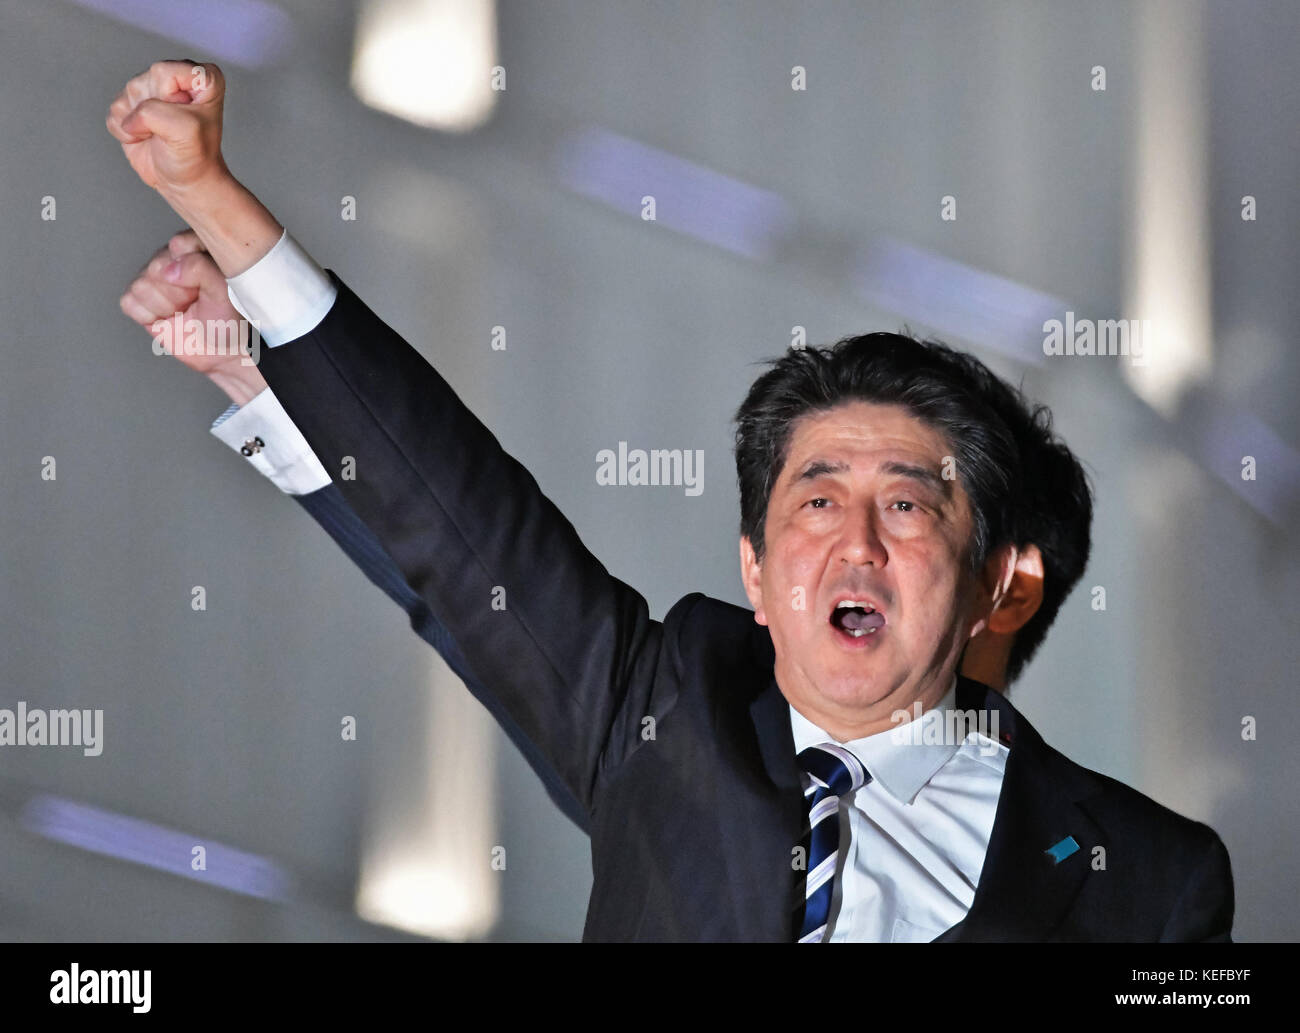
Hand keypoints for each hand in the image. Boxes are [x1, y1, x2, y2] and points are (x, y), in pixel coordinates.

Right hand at [106, 60, 227, 197]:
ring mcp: (151, 90)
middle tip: (171, 130)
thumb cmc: (195, 156)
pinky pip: (114, 112)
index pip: (164, 71)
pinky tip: (145, 138)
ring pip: (125, 96)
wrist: (185, 182)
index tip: (188, 118)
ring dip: (138, 124)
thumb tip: (129, 118)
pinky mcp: (130, 105)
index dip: (169, 99)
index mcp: (202, 76)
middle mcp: (175, 77)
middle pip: (143, 81)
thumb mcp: (186, 130)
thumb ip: (154, 112)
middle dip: (151, 112)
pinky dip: (126, 131)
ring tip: (160, 135)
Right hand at [120, 231, 267, 402]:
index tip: (207, 286)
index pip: (179, 244)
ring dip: (166, 305)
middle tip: (197, 301)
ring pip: (141, 286)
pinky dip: (149, 316)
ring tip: (185, 310)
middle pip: (156, 267)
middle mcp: (172, 258)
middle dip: (178, 292)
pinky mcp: (141, 300)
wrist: (225, 352)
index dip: (191, 268)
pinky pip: (130, 302)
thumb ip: (201, 269)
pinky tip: (168, 317)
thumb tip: (169, 269)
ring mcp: (155, 278)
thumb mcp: (226, 291)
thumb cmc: (232, 319)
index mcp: (196, 247)